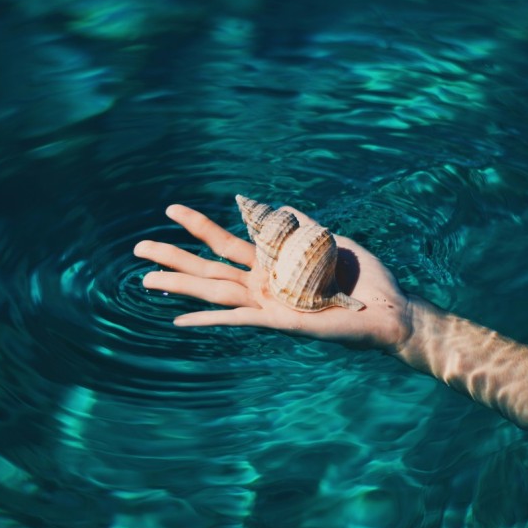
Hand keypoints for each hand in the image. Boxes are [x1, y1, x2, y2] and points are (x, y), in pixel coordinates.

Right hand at [134, 203, 412, 350]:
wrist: (389, 309)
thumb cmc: (364, 279)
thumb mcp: (330, 240)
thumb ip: (303, 226)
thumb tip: (280, 206)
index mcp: (274, 264)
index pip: (227, 242)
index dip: (199, 226)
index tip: (171, 210)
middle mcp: (264, 285)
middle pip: (209, 268)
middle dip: (174, 256)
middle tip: (138, 248)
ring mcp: (268, 304)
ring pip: (214, 291)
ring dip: (179, 284)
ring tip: (145, 277)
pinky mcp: (280, 320)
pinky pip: (239, 318)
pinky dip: (209, 320)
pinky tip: (180, 321)